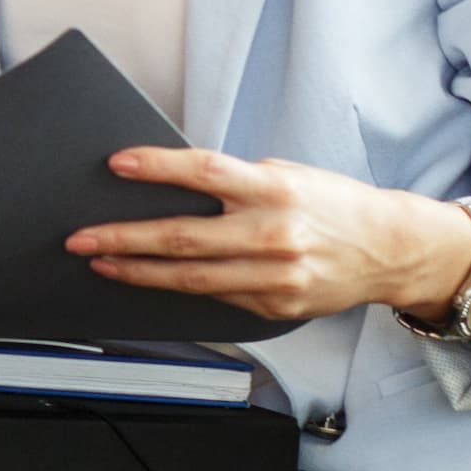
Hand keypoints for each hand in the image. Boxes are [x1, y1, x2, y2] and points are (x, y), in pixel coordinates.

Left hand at [69, 148, 470, 324]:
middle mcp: (273, 234)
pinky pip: (216, 297)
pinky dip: (178, 290)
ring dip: (138, 272)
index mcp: (275, 189)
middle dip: (124, 238)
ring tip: (101, 262)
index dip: (158, 167)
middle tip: (80, 237)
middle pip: (184, 237)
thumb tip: (172, 183)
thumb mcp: (287, 175)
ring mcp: (275, 277)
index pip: (206, 172)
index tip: (117, 164)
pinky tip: (149, 281)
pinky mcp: (276, 306)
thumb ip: (236, 182)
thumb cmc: (332, 203)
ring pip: (191, 279)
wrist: (390, 249)